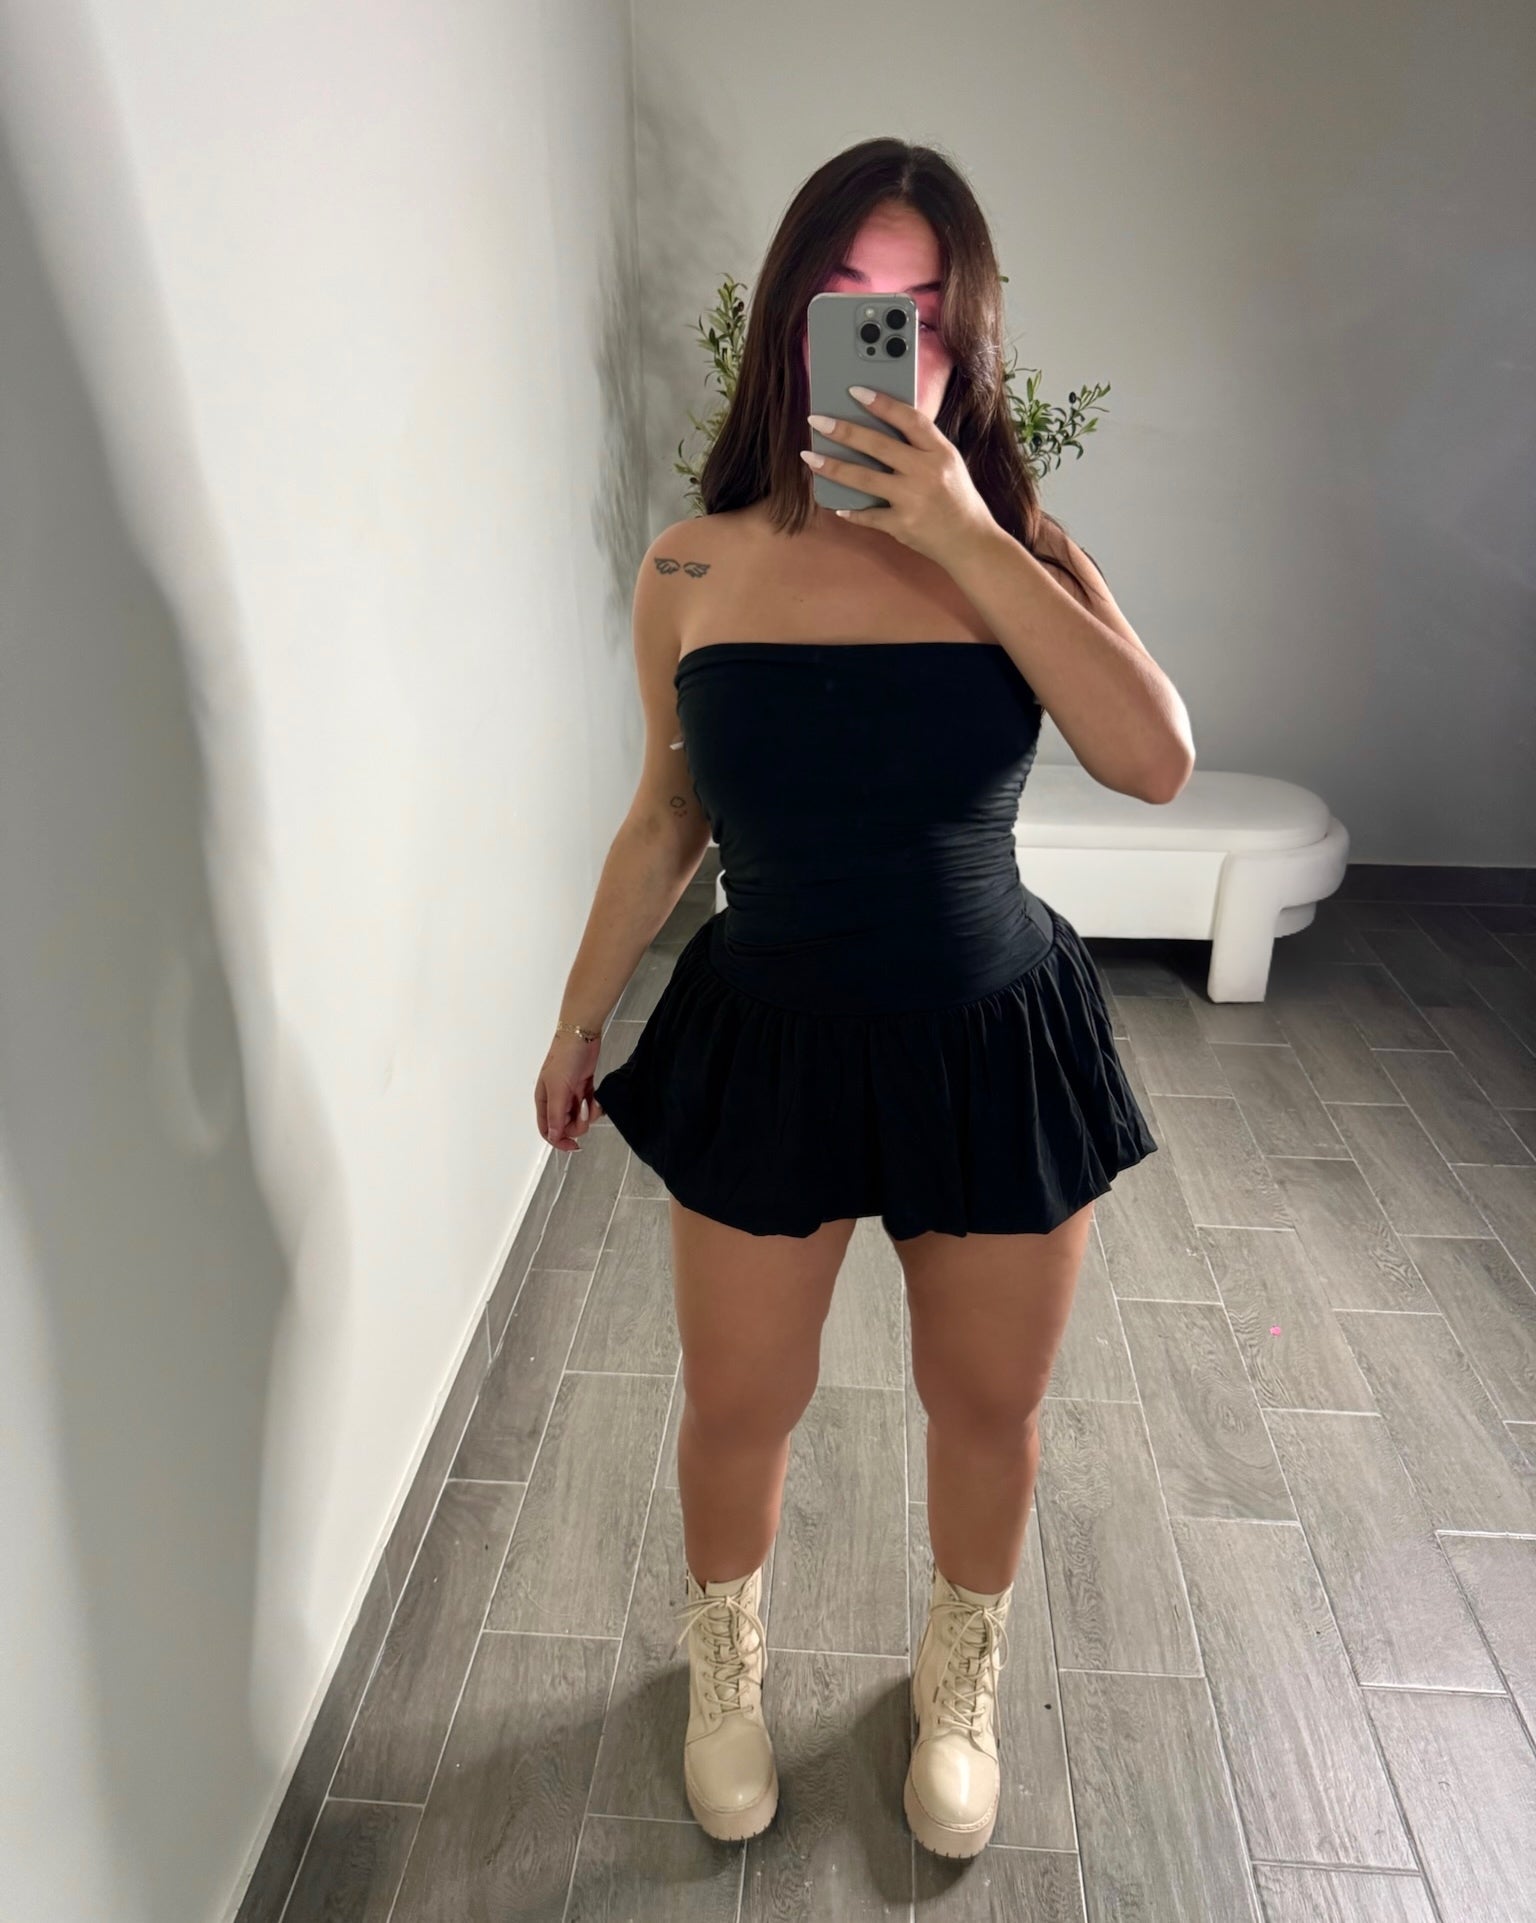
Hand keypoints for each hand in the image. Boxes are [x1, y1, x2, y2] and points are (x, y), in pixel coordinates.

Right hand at [537, 1035, 603, 1150]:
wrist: (582, 1036)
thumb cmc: (565, 1058)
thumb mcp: (558, 1088)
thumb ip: (556, 1114)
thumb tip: (553, 1136)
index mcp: (544, 1101)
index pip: (547, 1130)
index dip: (559, 1141)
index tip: (574, 1145)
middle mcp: (556, 1100)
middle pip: (566, 1126)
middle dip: (578, 1123)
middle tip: (584, 1109)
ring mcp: (570, 1095)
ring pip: (580, 1117)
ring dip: (588, 1113)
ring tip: (590, 1099)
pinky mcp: (584, 1089)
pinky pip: (590, 1107)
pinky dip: (595, 1106)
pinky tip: (596, 1097)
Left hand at [800, 385, 999, 571]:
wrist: (970, 542)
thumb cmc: (957, 499)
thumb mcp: (948, 464)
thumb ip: (921, 447)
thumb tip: (879, 428)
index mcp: (940, 453)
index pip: (909, 420)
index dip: (882, 403)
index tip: (855, 391)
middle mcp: (926, 473)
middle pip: (878, 446)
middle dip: (844, 431)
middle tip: (817, 420)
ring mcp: (912, 500)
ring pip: (864, 479)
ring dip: (833, 467)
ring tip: (810, 457)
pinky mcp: (902, 526)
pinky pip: (868, 516)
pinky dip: (851, 511)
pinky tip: (835, 504)